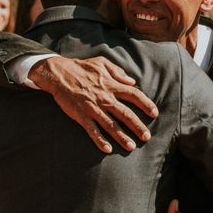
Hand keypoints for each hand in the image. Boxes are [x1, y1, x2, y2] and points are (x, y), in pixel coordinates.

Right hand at [29, 56, 157, 152]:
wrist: (57, 73)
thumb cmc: (81, 67)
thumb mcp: (102, 63)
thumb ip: (118, 72)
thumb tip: (132, 81)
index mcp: (111, 85)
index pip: (134, 95)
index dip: (146, 104)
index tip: (154, 113)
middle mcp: (105, 97)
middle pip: (126, 114)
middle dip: (138, 126)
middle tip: (146, 137)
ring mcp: (93, 107)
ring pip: (111, 125)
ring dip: (122, 137)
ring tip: (131, 147)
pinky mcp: (81, 115)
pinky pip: (92, 130)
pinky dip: (100, 140)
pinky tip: (107, 149)